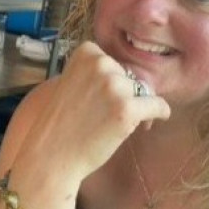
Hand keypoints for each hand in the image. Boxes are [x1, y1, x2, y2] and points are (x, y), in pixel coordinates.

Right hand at [17, 41, 170, 181]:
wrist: (49, 155)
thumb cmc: (56, 123)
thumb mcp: (67, 83)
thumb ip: (90, 73)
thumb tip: (119, 75)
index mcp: (86, 53)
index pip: (111, 63)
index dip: (110, 80)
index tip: (103, 97)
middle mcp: (101, 64)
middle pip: (128, 76)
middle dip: (124, 94)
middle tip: (110, 114)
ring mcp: (115, 87)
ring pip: (142, 92)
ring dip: (137, 106)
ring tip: (120, 124)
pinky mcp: (127, 110)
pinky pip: (157, 106)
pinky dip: (159, 113)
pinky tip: (156, 120)